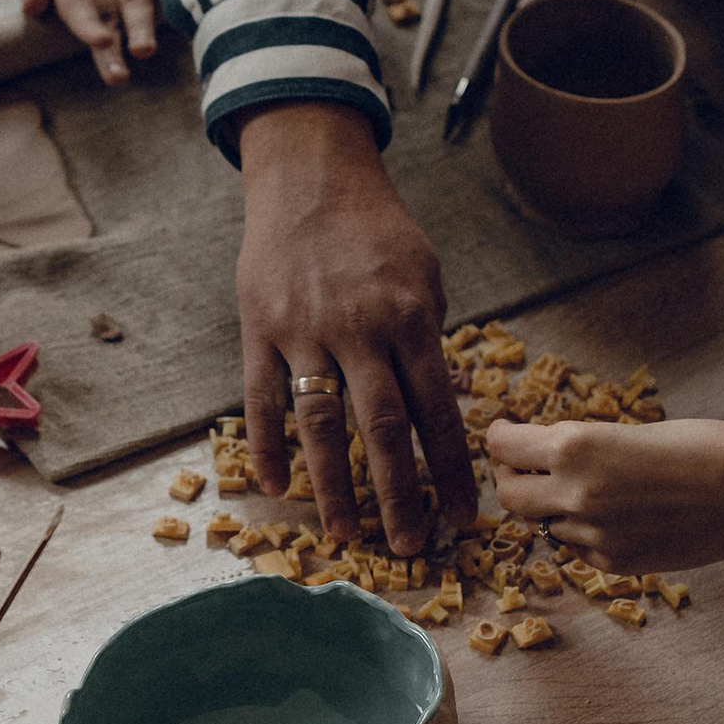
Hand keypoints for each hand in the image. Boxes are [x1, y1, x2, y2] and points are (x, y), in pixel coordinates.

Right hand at [235, 102, 474, 554]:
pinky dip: (267, 446)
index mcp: (411, 318)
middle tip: (411, 546)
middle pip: (382, 429)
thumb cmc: (376, 232)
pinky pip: (261, 399)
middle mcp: (360, 330)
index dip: (451, 470)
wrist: (311, 176)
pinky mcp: (260, 329)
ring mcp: (304, 331)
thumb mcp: (425, 275)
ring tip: (346, 535)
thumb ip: (429, 341)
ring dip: (334, 487)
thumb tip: (440, 408)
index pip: (438, 411)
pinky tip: (277, 488)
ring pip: (320, 424)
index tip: (464, 517)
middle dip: (400, 495)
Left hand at [487, 417, 723, 575]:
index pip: (503, 446)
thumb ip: (581, 446)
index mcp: (575, 447)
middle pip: (509, 495)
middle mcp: (575, 493)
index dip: (503, 439)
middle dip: (514, 479)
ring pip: (544, 525)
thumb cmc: (705, 448)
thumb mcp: (629, 430)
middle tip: (530, 467)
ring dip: (553, 508)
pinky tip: (621, 516)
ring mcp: (593, 535)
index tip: (508, 435)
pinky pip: (577, 548)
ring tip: (596, 490)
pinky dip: (585, 533)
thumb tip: (544, 452)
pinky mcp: (614, 563)